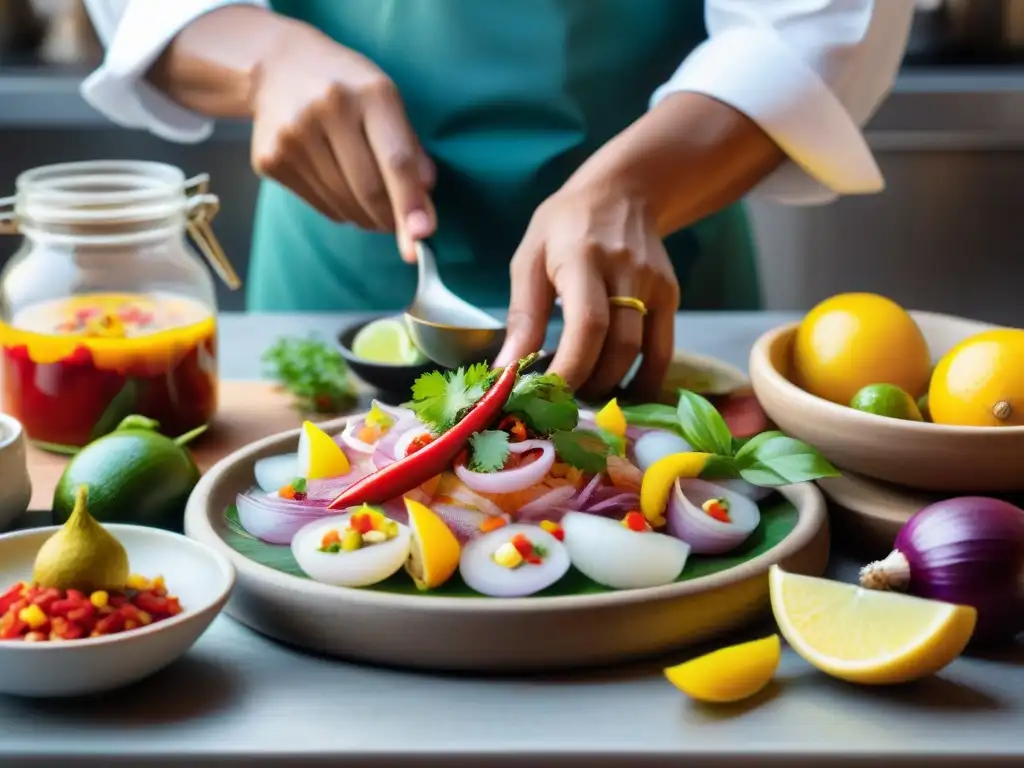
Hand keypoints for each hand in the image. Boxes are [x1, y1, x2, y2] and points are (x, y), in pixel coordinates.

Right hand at [250, 28, 434, 260]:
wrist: (276, 68)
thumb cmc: (347, 88)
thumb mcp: (385, 100)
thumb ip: (410, 148)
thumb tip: (423, 206)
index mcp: (370, 93)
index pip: (396, 160)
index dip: (411, 203)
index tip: (422, 236)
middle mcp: (328, 109)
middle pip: (369, 189)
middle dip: (389, 218)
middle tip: (399, 227)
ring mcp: (294, 135)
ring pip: (344, 204)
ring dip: (366, 217)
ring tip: (371, 208)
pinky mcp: (270, 159)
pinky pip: (320, 205)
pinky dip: (341, 210)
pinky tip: (341, 192)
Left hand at [494, 182, 679, 400]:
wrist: (623, 192)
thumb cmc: (565, 226)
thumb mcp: (530, 258)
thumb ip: (522, 316)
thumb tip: (507, 371)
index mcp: (583, 258)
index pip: (587, 325)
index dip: (570, 369)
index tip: (546, 396)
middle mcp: (625, 271)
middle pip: (617, 347)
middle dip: (587, 385)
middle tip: (560, 403)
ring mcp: (654, 285)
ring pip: (640, 353)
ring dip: (611, 386)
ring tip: (583, 397)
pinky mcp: (670, 296)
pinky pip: (662, 350)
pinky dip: (643, 379)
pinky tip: (620, 393)